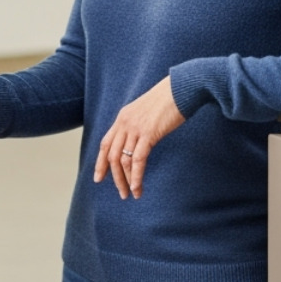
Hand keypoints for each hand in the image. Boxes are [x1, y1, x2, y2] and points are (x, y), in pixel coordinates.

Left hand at [93, 76, 184, 198]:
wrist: (181, 88)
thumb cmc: (169, 99)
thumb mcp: (147, 111)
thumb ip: (139, 125)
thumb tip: (139, 141)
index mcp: (123, 117)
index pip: (105, 143)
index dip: (101, 162)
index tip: (99, 178)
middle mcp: (125, 123)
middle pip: (112, 155)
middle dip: (114, 177)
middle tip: (121, 193)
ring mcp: (135, 128)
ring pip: (123, 160)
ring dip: (126, 180)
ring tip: (131, 194)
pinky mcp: (148, 133)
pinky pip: (137, 160)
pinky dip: (136, 176)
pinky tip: (137, 187)